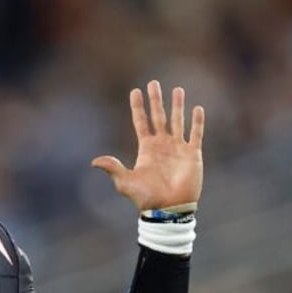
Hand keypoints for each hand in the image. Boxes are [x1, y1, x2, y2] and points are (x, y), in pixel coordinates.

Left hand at [91, 80, 203, 210]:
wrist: (168, 209)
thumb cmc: (146, 198)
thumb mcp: (125, 182)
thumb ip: (113, 169)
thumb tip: (94, 161)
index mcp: (146, 148)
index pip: (141, 122)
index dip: (138, 107)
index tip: (135, 91)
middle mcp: (162, 145)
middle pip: (159, 116)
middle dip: (156, 100)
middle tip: (153, 83)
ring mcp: (178, 148)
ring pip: (178, 121)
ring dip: (177, 106)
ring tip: (177, 89)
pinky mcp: (193, 154)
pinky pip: (196, 134)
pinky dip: (197, 122)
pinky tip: (198, 108)